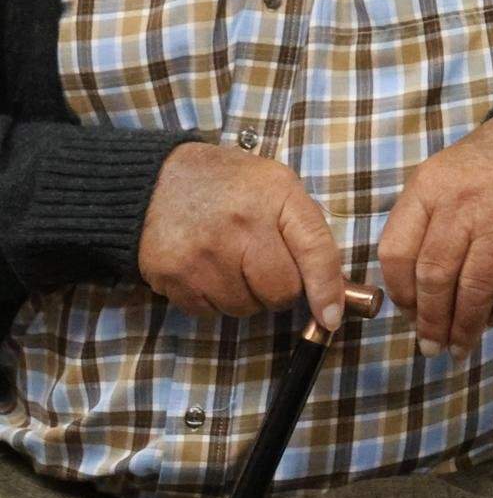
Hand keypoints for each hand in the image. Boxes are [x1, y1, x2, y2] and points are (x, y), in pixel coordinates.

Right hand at [138, 142, 347, 329]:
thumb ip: (305, 228)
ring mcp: (205, 253)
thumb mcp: (277, 185)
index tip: (331, 318)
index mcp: (277, 196)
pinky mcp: (173, 275)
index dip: (326, 290)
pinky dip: (213, 299)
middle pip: (280, 291)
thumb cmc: (228, 185)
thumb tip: (331, 286)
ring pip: (244, 307)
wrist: (156, 180)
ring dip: (244, 296)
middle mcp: (241, 225)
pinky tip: (206, 269)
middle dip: (279, 289)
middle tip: (264, 267)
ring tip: (231, 261)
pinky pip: (209, 312)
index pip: (315, 251)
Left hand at [378, 111, 492, 357]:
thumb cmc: (482, 169)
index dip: (398, 293)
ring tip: (461, 346)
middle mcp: (462, 204)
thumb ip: (418, 226)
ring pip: (476, 287)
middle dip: (432, 321)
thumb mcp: (437, 180)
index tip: (407, 314)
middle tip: (432, 346)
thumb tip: (410, 296)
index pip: (397, 253)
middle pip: (436, 276)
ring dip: (466, 325)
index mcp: (428, 189)